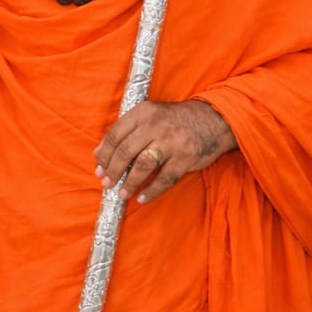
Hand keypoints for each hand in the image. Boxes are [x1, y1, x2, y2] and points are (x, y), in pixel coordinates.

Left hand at [92, 99, 237, 203]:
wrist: (213, 119)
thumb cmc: (175, 120)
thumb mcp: (149, 116)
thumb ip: (125, 131)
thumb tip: (98, 153)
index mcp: (143, 112)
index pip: (115, 134)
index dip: (104, 154)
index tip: (99, 168)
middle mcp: (155, 125)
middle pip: (126, 151)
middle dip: (113, 170)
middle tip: (107, 183)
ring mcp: (171, 142)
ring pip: (143, 165)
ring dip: (130, 182)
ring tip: (122, 193)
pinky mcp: (185, 158)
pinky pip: (164, 179)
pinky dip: (152, 191)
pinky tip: (142, 198)